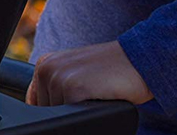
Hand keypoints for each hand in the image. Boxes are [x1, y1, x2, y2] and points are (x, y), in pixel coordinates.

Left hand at [26, 41, 153, 105]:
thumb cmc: (111, 72)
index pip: (36, 102)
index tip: (74, 102)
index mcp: (45, 63)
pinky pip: (71, 116)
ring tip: (95, 96)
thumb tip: (44, 108)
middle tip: (90, 95)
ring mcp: (59, 78)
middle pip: (46, 111)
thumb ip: (57, 86)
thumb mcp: (76, 73)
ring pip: (58, 115)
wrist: (140, 61)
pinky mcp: (74, 89)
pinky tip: (99, 98)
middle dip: (66, 110)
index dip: (55, 108)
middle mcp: (47, 69)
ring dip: (77, 112)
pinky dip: (87, 114)